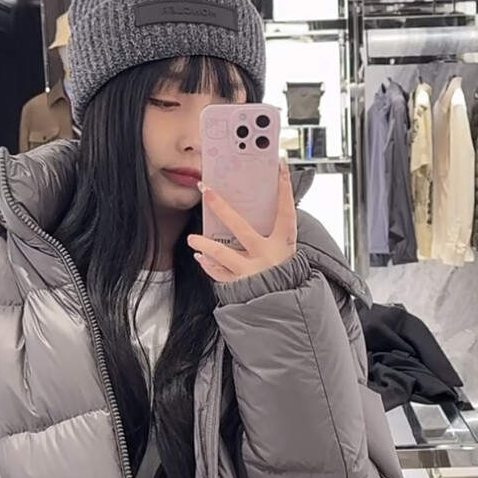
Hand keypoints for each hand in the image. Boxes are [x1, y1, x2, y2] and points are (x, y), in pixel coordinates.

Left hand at [187, 163, 297, 283]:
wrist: (284, 310)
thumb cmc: (284, 275)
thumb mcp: (286, 252)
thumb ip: (274, 233)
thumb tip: (258, 207)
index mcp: (283, 244)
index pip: (285, 211)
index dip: (284, 189)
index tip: (280, 166)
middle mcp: (267, 256)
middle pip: (242, 228)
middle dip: (222, 209)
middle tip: (206, 192)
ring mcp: (252, 272)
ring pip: (224, 255)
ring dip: (206, 245)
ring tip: (192, 239)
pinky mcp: (241, 287)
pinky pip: (220, 275)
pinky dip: (208, 265)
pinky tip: (200, 257)